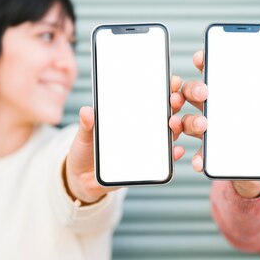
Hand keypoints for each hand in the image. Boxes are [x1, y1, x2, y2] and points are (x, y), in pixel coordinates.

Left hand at [64, 75, 186, 203]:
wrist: (83, 179)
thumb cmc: (86, 150)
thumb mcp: (84, 135)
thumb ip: (87, 124)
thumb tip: (87, 111)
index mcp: (129, 116)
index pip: (150, 98)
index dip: (163, 88)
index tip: (171, 80)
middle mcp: (143, 129)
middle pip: (164, 113)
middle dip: (174, 103)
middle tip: (175, 98)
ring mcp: (147, 146)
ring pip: (169, 134)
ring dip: (176, 127)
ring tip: (174, 122)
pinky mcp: (148, 165)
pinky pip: (165, 160)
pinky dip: (173, 155)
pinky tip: (176, 150)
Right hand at [178, 50, 259, 197]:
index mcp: (227, 96)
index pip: (211, 73)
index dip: (204, 62)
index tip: (201, 57)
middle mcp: (211, 111)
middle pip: (191, 93)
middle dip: (192, 89)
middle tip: (204, 92)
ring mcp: (206, 132)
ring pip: (187, 120)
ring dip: (189, 120)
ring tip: (203, 125)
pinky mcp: (207, 155)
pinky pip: (197, 155)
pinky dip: (198, 157)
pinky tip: (202, 160)